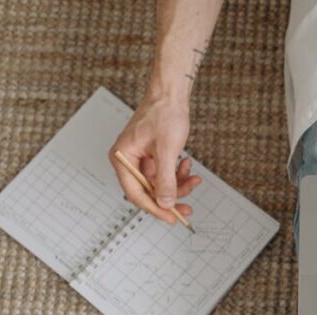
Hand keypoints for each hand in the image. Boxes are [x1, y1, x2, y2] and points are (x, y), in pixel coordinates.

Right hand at [108, 94, 200, 222]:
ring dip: (178, 183)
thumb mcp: (166, 150)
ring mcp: (140, 158)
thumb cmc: (163, 114)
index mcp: (122, 158)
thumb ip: (165, 179)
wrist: (171, 94)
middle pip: (148, 190)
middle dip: (170, 197)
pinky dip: (178, 172)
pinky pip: (165, 172)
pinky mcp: (152, 155)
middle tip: (188, 208)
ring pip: (160, 183)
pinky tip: (187, 163)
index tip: (172, 218)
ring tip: (194, 177)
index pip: (135, 193)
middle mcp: (128, 159)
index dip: (154, 208)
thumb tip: (165, 203)